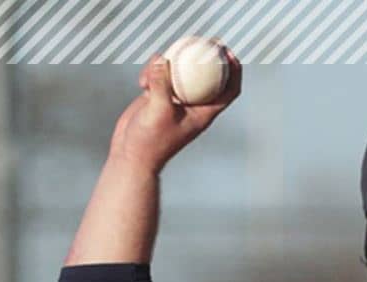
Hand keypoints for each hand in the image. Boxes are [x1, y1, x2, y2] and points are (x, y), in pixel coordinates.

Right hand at [107, 49, 242, 173]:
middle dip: (211, 58)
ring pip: (181, 73)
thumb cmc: (150, 140)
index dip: (235, 72)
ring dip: (171, 63)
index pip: (229, 91)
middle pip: (209, 77)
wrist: (131, 155)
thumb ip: (161, 84)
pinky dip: (152, 73)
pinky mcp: (157, 98)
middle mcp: (193, 106)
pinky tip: (141, 81)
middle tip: (209, 40)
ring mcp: (175, 101)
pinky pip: (160, 77)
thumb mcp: (158, 110)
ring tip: (157, 63)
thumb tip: (161, 59)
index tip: (230, 54)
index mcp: (204, 113)